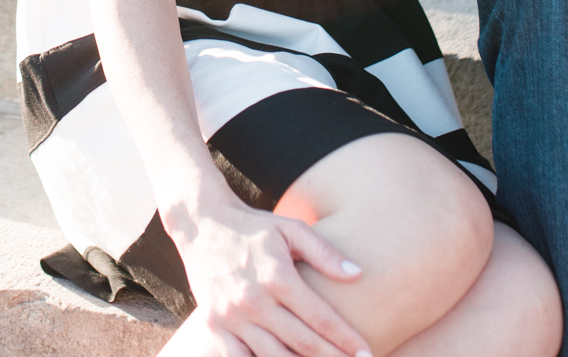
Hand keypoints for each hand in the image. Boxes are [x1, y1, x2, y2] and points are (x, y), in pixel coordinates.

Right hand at [164, 195, 368, 356]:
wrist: (201, 223)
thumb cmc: (253, 226)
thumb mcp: (290, 229)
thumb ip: (324, 253)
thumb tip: (358, 274)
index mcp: (277, 276)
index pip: (320, 318)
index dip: (346, 339)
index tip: (365, 352)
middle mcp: (254, 300)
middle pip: (302, 343)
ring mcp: (231, 316)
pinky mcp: (213, 325)